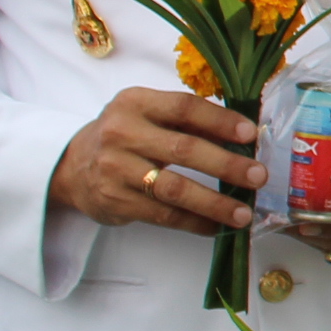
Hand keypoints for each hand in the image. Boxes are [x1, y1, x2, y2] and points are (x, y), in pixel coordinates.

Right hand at [49, 88, 264, 233]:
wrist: (72, 166)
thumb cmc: (126, 136)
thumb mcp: (148, 115)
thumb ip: (187, 121)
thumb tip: (246, 136)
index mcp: (135, 103)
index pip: (184, 108)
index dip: (219, 121)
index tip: (250, 134)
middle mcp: (121, 133)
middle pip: (183, 149)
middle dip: (226, 165)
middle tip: (258, 177)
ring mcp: (115, 169)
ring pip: (173, 189)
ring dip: (214, 203)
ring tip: (243, 213)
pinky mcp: (114, 200)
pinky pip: (162, 215)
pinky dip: (194, 222)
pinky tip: (217, 227)